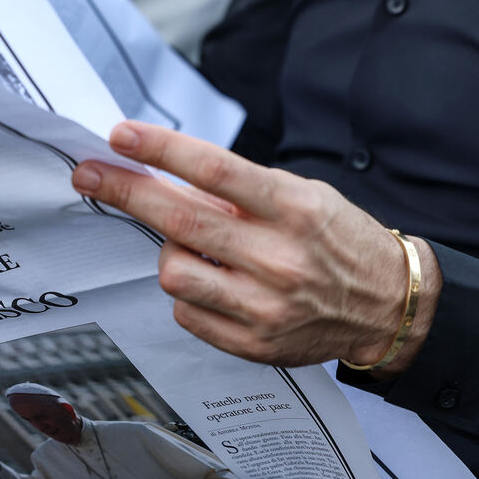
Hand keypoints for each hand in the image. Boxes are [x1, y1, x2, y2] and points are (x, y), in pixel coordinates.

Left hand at [72, 121, 440, 371]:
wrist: (388, 307)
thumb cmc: (338, 242)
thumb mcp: (304, 196)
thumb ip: (240, 191)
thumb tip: (168, 178)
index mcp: (294, 209)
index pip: (216, 170)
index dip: (161, 150)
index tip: (121, 136)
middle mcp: (279, 258)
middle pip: (180, 221)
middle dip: (125, 191)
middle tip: (89, 174)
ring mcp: (264, 305)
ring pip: (174, 272)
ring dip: (171, 252)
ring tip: (199, 248)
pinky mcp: (252, 343)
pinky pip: (186, 312)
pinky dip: (189, 292)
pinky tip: (216, 283)